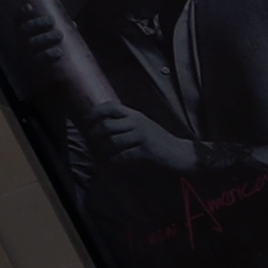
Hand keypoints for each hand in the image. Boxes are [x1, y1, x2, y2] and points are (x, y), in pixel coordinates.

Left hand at [83, 102, 198, 177]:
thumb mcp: (142, 124)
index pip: (111, 106)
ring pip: (113, 141)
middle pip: (107, 125)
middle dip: (96, 135)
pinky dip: (115, 160)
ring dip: (105, 149)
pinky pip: (123, 155)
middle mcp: (138, 122)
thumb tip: (101, 122)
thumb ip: (125, 121)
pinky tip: (115, 161)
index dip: (96, 112)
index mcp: (135, 115)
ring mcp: (142, 136)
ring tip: (104, 153)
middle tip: (93, 141)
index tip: (87, 119)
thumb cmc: (158, 140)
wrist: (180, 152)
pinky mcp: (146, 151)